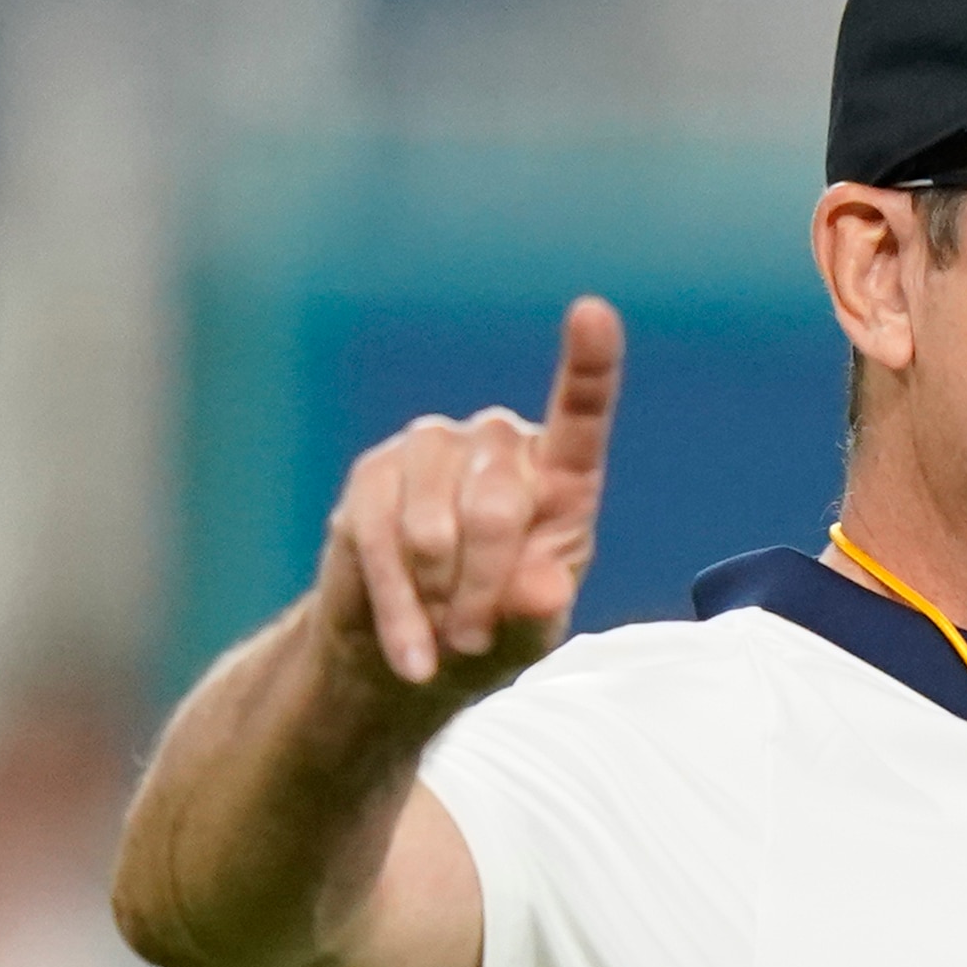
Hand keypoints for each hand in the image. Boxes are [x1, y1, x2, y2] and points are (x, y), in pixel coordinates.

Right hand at [320, 297, 625, 692]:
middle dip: (485, 591)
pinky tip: (412, 654)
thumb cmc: (496, 633)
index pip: (581, 413)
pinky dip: (399, 610)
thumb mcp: (532, 635)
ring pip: (435, 530)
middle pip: (497, 510)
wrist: (416, 654)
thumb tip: (543, 585)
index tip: (593, 312)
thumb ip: (543, 610)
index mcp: (561, 473)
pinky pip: (380, 544)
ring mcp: (432, 449)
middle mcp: (499, 443)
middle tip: (478, 638)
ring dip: (439, 600)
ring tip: (447, 632)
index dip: (588, 364)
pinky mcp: (373, 476)